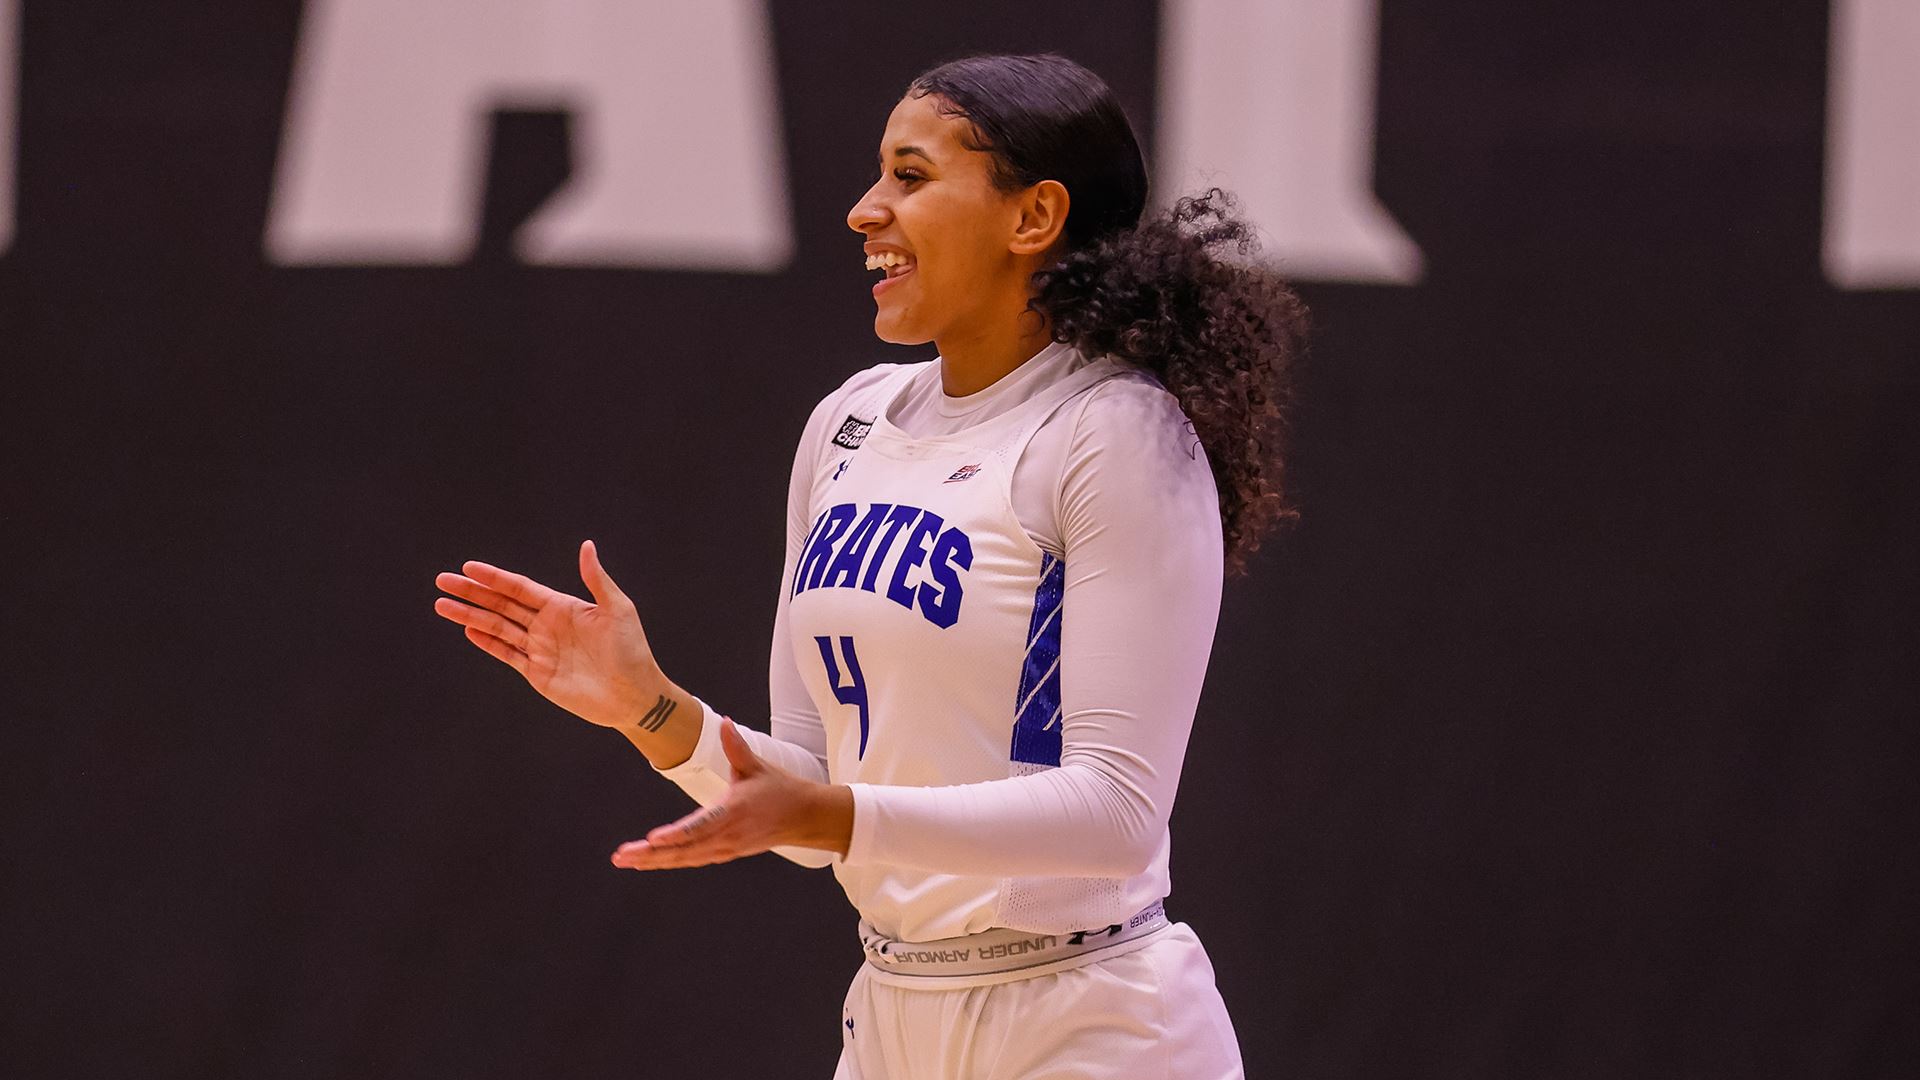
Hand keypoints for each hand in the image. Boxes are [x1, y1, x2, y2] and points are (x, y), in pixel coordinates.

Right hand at [434, 540, 665, 729]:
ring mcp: (540, 649)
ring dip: (470, 616)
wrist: (634, 695)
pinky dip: (487, 643)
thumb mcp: (617, 610)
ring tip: (442, 605)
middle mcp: (547, 625)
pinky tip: (468, 630)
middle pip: (501, 605)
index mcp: (563, 606)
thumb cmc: (632, 650)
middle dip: (472, 593)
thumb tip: (586, 545)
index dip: (494, 577)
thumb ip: (597, 579)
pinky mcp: (537, 673)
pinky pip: (507, 654)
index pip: (520, 588)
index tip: (468, 567)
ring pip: (497, 627)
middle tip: (442, 580)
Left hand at [610, 719, 852, 869]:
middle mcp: (727, 835)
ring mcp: (726, 848)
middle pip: (685, 850)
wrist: (804, 818)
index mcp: (734, 812)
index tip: (653, 839)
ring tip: (625, 861)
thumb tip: (724, 722)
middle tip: (621, 856)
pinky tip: (647, 862)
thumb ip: (736, 745)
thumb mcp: (757, 766)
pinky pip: (693, 860)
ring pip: (685, 858)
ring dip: (654, 861)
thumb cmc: (779, 789)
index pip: (700, 825)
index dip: (676, 834)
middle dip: (650, 855)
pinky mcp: (726, 853)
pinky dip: (669, 861)